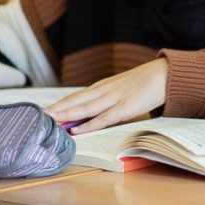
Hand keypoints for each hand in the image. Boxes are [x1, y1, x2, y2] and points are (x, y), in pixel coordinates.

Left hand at [45, 59, 168, 133]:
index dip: (60, 104)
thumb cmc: (147, 82)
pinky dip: (89, 125)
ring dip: (66, 115)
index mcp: (104, 86)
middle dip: (56, 109)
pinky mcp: (127, 107)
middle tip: (37, 117)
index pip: (77, 96)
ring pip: (85, 108)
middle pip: (75, 101)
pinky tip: (76, 130)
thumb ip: (111, 99)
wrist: (167, 74)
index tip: (43, 111)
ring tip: (49, 122)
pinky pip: (104, 118)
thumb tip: (96, 114)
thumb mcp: (124, 88)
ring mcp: (116, 98)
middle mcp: (106, 90)